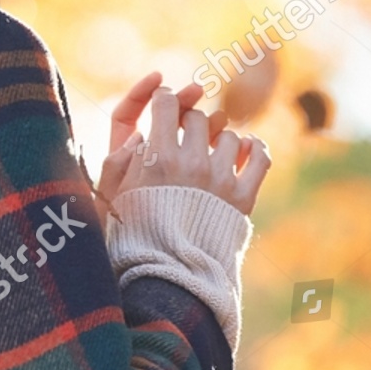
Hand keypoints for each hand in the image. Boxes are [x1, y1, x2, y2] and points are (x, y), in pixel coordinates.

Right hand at [96, 75, 271, 216]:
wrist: (169, 272)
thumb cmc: (133, 233)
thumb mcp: (111, 196)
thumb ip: (117, 161)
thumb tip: (139, 133)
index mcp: (155, 158)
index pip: (165, 103)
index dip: (162, 97)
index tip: (163, 102)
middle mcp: (190, 164)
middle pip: (196, 116)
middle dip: (188, 120)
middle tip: (181, 133)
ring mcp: (219, 179)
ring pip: (227, 134)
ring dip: (217, 137)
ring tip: (207, 151)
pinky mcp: (243, 196)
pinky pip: (259, 156)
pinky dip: (254, 148)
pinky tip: (245, 148)